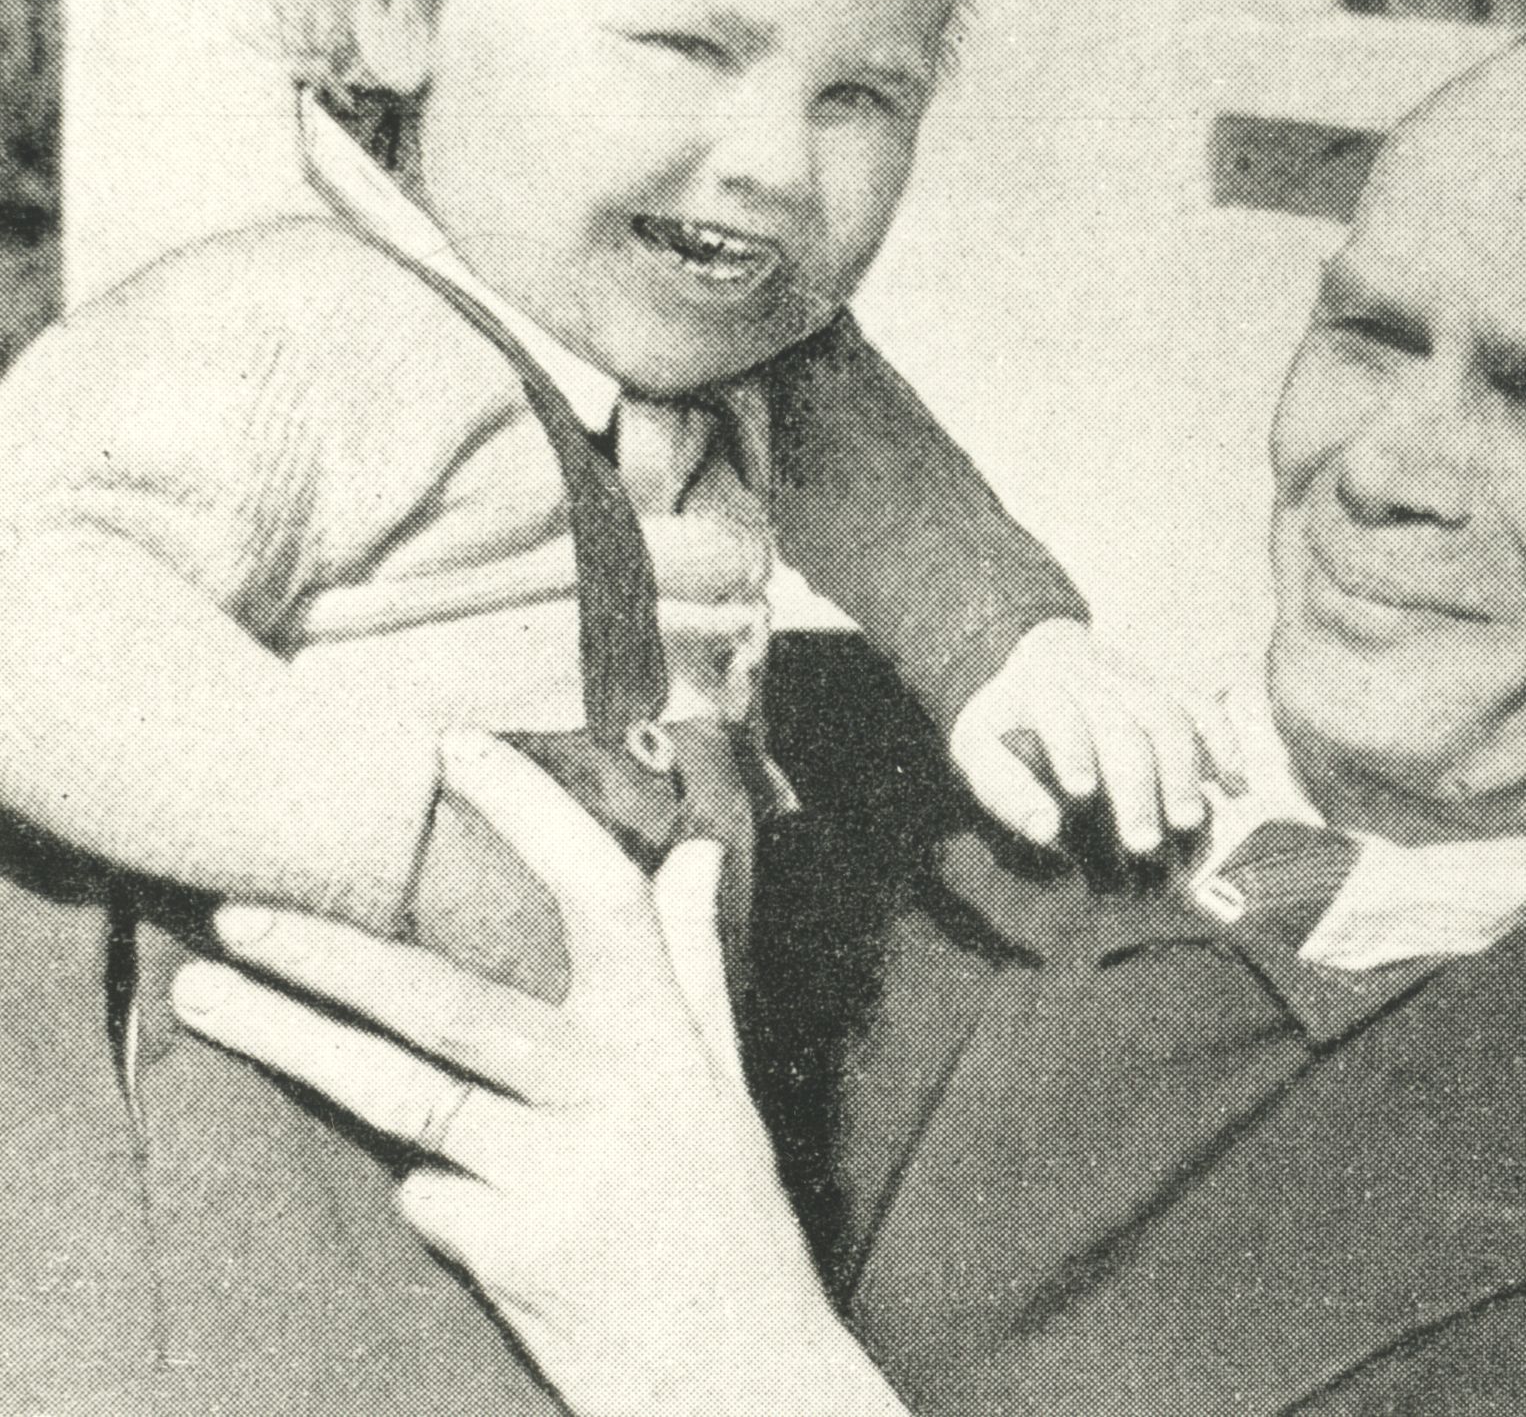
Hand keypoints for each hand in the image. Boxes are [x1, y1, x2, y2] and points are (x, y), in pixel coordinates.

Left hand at [171, 732, 902, 1416]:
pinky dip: (421, 1184)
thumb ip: (693, 965)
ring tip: (207, 998)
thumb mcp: (723, 1083)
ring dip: (292, 1043)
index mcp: (665, 1034)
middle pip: (448, 1002)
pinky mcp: (511, 1254)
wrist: (740, 1374)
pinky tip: (448, 1190)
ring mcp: (555, 1174)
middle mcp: (610, 1090)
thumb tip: (694, 853)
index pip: (596, 891)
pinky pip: (426, 1196)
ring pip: (400, 1095)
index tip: (454, 749)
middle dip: (332, 953)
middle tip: (237, 912)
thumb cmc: (729, 1216)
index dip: (528, 811)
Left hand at [950, 619, 1225, 853]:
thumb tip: (1047, 831)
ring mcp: (1134, 678)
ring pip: (1166, 715)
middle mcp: (1092, 679)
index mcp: (1040, 688)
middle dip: (1135, 785)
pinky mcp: (1164, 685)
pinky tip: (1235, 778)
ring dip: (1182, 768)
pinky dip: (1221, 737)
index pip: (1060, 717)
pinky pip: (1199, 703)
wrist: (1038, 651)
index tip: (1079, 791)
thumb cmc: (1007, 718)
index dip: (1071, 750)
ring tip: (1189, 822)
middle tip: (1143, 842)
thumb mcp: (978, 745)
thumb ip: (1003, 788)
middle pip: (1121, 728)